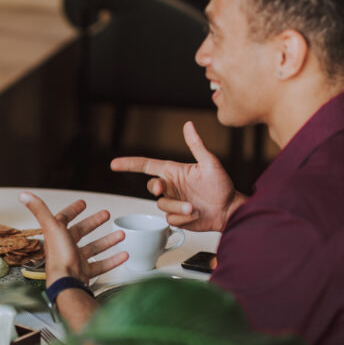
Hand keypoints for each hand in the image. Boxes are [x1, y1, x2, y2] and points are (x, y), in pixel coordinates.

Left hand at [18, 192, 126, 284]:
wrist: (67, 282)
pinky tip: (123, 255)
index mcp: (57, 235)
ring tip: (120, 234)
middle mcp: (65, 247)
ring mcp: (76, 260)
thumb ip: (39, 210)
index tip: (82, 203)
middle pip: (81, 232)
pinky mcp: (84, 272)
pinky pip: (101, 265)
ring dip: (107, 240)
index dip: (72, 210)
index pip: (64, 219)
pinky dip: (112, 260)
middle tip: (105, 214)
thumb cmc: (59, 256)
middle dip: (94, 222)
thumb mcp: (52, 227)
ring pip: (93, 248)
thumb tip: (24, 195)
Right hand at [110, 121, 244, 230]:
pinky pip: (171, 220)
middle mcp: (171, 186)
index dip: (129, 164)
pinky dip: (183, 219)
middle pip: (150, 187)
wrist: (229, 210)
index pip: (146, 165)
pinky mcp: (177, 218)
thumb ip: (196, 145)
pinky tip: (196, 215)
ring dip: (178, 207)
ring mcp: (173, 202)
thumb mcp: (210, 163)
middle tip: (161, 189)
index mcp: (174, 171)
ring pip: (162, 205)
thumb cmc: (222, 185)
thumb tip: (189, 125)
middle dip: (155, 188)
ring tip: (194, 208)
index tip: (114, 164)